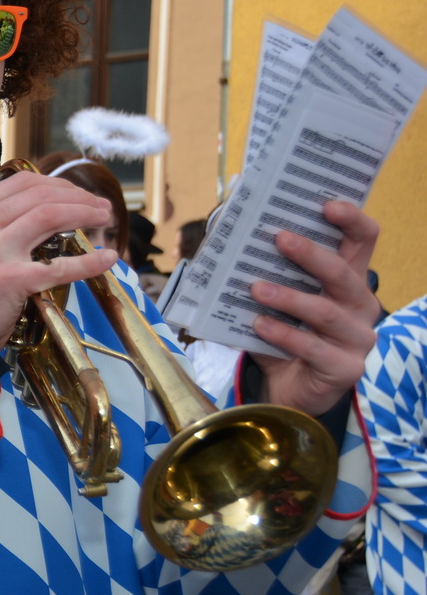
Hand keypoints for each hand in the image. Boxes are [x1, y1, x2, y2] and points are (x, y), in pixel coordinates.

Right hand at [0, 171, 118, 349]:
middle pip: (41, 195)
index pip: (22, 182)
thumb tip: (51, 206)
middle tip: (100, 207)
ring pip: (51, 215)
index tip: (78, 194)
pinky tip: (107, 258)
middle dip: (79, 197)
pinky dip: (89, 261)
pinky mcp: (12, 280)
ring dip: (85, 214)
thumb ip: (0, 221)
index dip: (59, 184)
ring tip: (103, 219)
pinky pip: (59, 266)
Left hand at [247, 200, 380, 416]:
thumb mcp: (277, 302)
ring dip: (289, 297)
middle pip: (343, 273)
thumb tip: (230, 233)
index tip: (326, 204)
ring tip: (256, 287)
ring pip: (327, 312)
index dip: (351, 219)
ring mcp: (358, 338)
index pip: (364, 241)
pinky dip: (284, 334)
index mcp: (349, 281)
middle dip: (311, 254)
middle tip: (278, 238)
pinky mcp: (346, 368)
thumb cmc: (284, 336)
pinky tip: (259, 325)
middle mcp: (361, 305)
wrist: (287, 390)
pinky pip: (314, 348)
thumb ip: (268, 272)